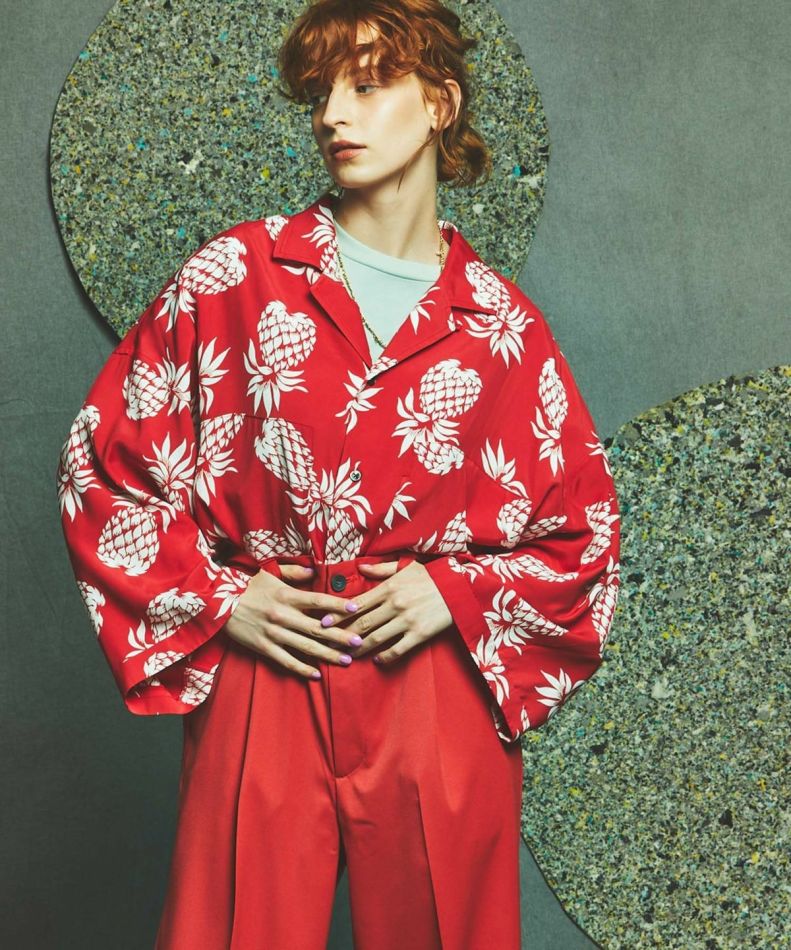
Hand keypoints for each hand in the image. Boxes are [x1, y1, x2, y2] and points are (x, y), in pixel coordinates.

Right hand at [224, 564, 360, 678]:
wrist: (216, 603)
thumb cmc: (245, 586)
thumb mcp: (268, 573)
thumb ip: (293, 573)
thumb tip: (313, 572)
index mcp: (286, 595)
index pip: (318, 600)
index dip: (338, 604)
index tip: (356, 609)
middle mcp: (282, 615)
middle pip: (317, 627)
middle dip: (340, 635)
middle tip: (359, 642)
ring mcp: (273, 633)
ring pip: (305, 646)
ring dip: (327, 654)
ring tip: (345, 660)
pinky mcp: (262, 646)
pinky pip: (285, 660)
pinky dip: (301, 668)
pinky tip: (315, 674)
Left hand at [320, 560, 453, 664]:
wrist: (459, 587)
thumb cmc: (431, 575)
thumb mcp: (406, 566)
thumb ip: (381, 568)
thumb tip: (360, 567)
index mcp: (388, 587)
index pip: (356, 604)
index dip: (338, 615)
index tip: (323, 623)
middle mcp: (394, 604)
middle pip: (361, 624)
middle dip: (342, 635)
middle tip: (327, 644)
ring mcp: (407, 620)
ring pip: (375, 638)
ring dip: (358, 649)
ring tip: (347, 656)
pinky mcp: (419, 634)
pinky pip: (397, 649)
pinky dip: (385, 656)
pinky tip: (377, 660)